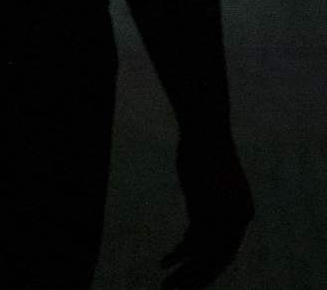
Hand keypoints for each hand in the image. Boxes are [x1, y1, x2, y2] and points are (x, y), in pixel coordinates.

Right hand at [160, 129, 251, 289]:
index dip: (204, 264)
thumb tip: (196, 218)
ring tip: (167, 289)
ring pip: (207, 260)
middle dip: (198, 279)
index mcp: (243, 213)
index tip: (183, 269)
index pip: (226, 250)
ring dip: (186, 277)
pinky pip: (193, 245)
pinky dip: (178, 257)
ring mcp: (224, 217)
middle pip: (219, 261)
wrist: (206, 132)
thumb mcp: (208, 183)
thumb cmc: (203, 149)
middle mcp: (238, 220)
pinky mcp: (208, 211)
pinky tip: (164, 262)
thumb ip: (206, 204)